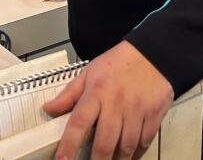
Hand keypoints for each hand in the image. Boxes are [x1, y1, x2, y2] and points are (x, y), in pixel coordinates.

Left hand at [45, 41, 173, 159]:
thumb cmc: (118, 64)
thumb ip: (69, 94)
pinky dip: (136, 154)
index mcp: (96, 92)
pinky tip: (129, 156)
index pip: (79, 122)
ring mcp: (137, 110)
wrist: (152, 52)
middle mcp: (116, 103)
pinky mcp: (154, 114)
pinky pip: (144, 141)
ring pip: (126, 146)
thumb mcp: (90, 72)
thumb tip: (48, 109)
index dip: (69, 145)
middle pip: (104, 142)